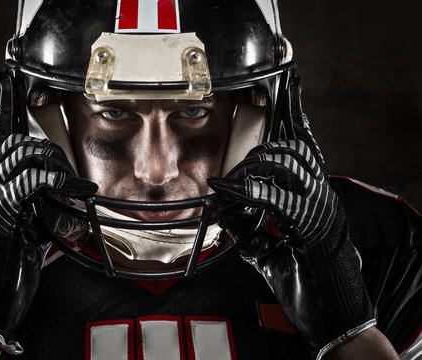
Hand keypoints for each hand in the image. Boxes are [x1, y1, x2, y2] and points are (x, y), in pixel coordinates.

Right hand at [0, 73, 96, 353]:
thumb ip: (38, 213)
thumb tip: (64, 204)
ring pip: (19, 154)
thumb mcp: (24, 238)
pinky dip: (55, 179)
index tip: (10, 79)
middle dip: (47, 148)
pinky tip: (74, 189)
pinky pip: (28, 181)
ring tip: (72, 185)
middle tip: (69, 174)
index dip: (4, 107)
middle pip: (13, 143)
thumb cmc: (1, 277)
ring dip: (52, 162)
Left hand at [208, 75, 374, 357]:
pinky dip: (248, 191)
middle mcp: (322, 195)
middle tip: (236, 153)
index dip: (291, 116)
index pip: (302, 148)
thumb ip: (250, 233)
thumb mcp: (270, 255)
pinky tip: (228, 190)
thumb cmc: (309, 287)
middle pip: (294, 145)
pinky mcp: (315, 226)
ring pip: (289, 162)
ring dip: (254, 164)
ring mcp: (322, 208)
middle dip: (262, 141)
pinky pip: (278, 197)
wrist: (337, 322)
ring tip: (231, 180)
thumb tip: (225, 216)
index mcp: (314, 198)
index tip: (277, 89)